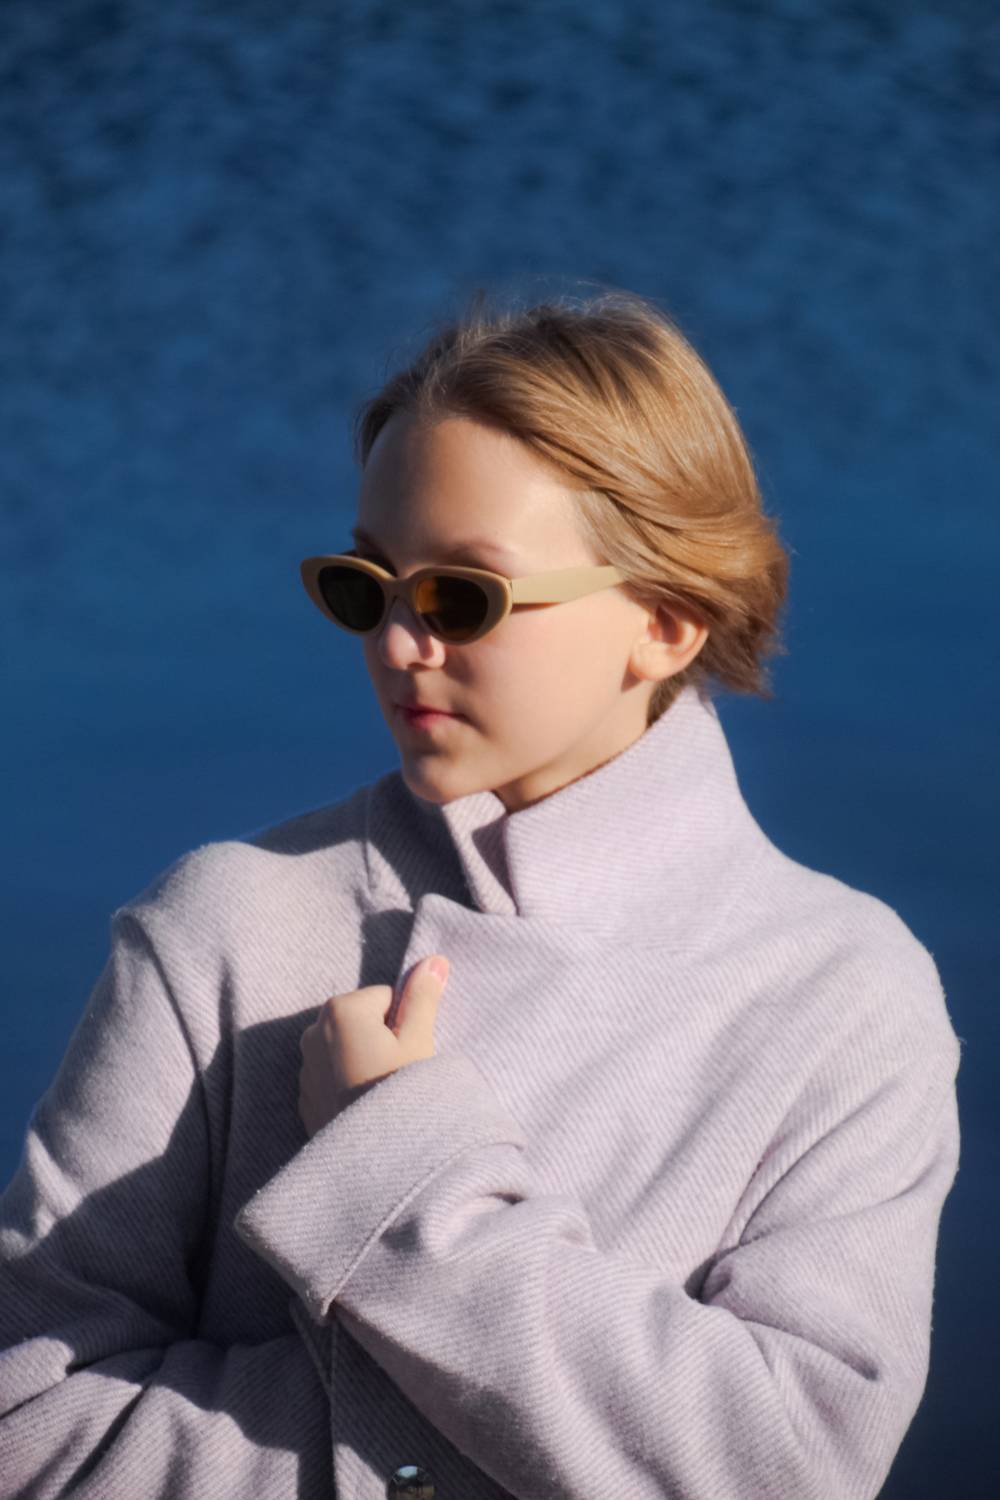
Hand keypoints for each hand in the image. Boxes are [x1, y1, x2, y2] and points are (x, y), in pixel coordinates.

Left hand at [297, 955, 449, 1136]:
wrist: (376, 1161)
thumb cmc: (401, 1094)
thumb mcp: (419, 1041)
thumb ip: (423, 996)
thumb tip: (433, 959)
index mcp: (340, 1010)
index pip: (385, 998)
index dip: (404, 1023)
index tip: (407, 1052)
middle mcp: (312, 1032)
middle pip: (362, 1021)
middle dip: (380, 1039)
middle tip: (397, 1073)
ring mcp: (304, 1068)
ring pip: (347, 1049)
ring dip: (363, 1062)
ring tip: (382, 1093)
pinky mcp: (304, 1099)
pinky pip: (333, 1078)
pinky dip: (348, 1085)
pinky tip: (365, 1108)